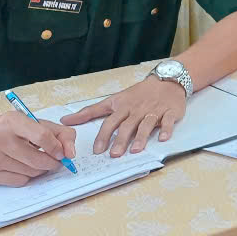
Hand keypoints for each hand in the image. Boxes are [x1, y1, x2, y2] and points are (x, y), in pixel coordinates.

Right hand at [0, 111, 75, 186]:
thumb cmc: (15, 131)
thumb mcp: (39, 124)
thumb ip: (62, 134)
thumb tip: (70, 154)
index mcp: (12, 121)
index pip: (42, 136)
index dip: (56, 147)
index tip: (62, 153)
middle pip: (37, 159)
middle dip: (52, 163)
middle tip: (55, 161)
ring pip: (30, 172)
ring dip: (40, 170)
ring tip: (36, 160)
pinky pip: (19, 181)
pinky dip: (27, 176)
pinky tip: (22, 166)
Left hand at [61, 76, 187, 156]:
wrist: (166, 81)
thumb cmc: (138, 93)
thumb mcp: (113, 100)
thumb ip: (90, 111)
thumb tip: (66, 120)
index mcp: (123, 107)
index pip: (111, 122)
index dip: (104, 136)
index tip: (97, 150)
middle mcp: (137, 110)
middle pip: (128, 125)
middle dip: (121, 139)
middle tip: (114, 154)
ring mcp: (154, 110)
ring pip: (146, 124)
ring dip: (141, 137)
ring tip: (135, 150)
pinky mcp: (170, 112)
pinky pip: (168, 121)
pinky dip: (166, 129)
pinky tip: (162, 138)